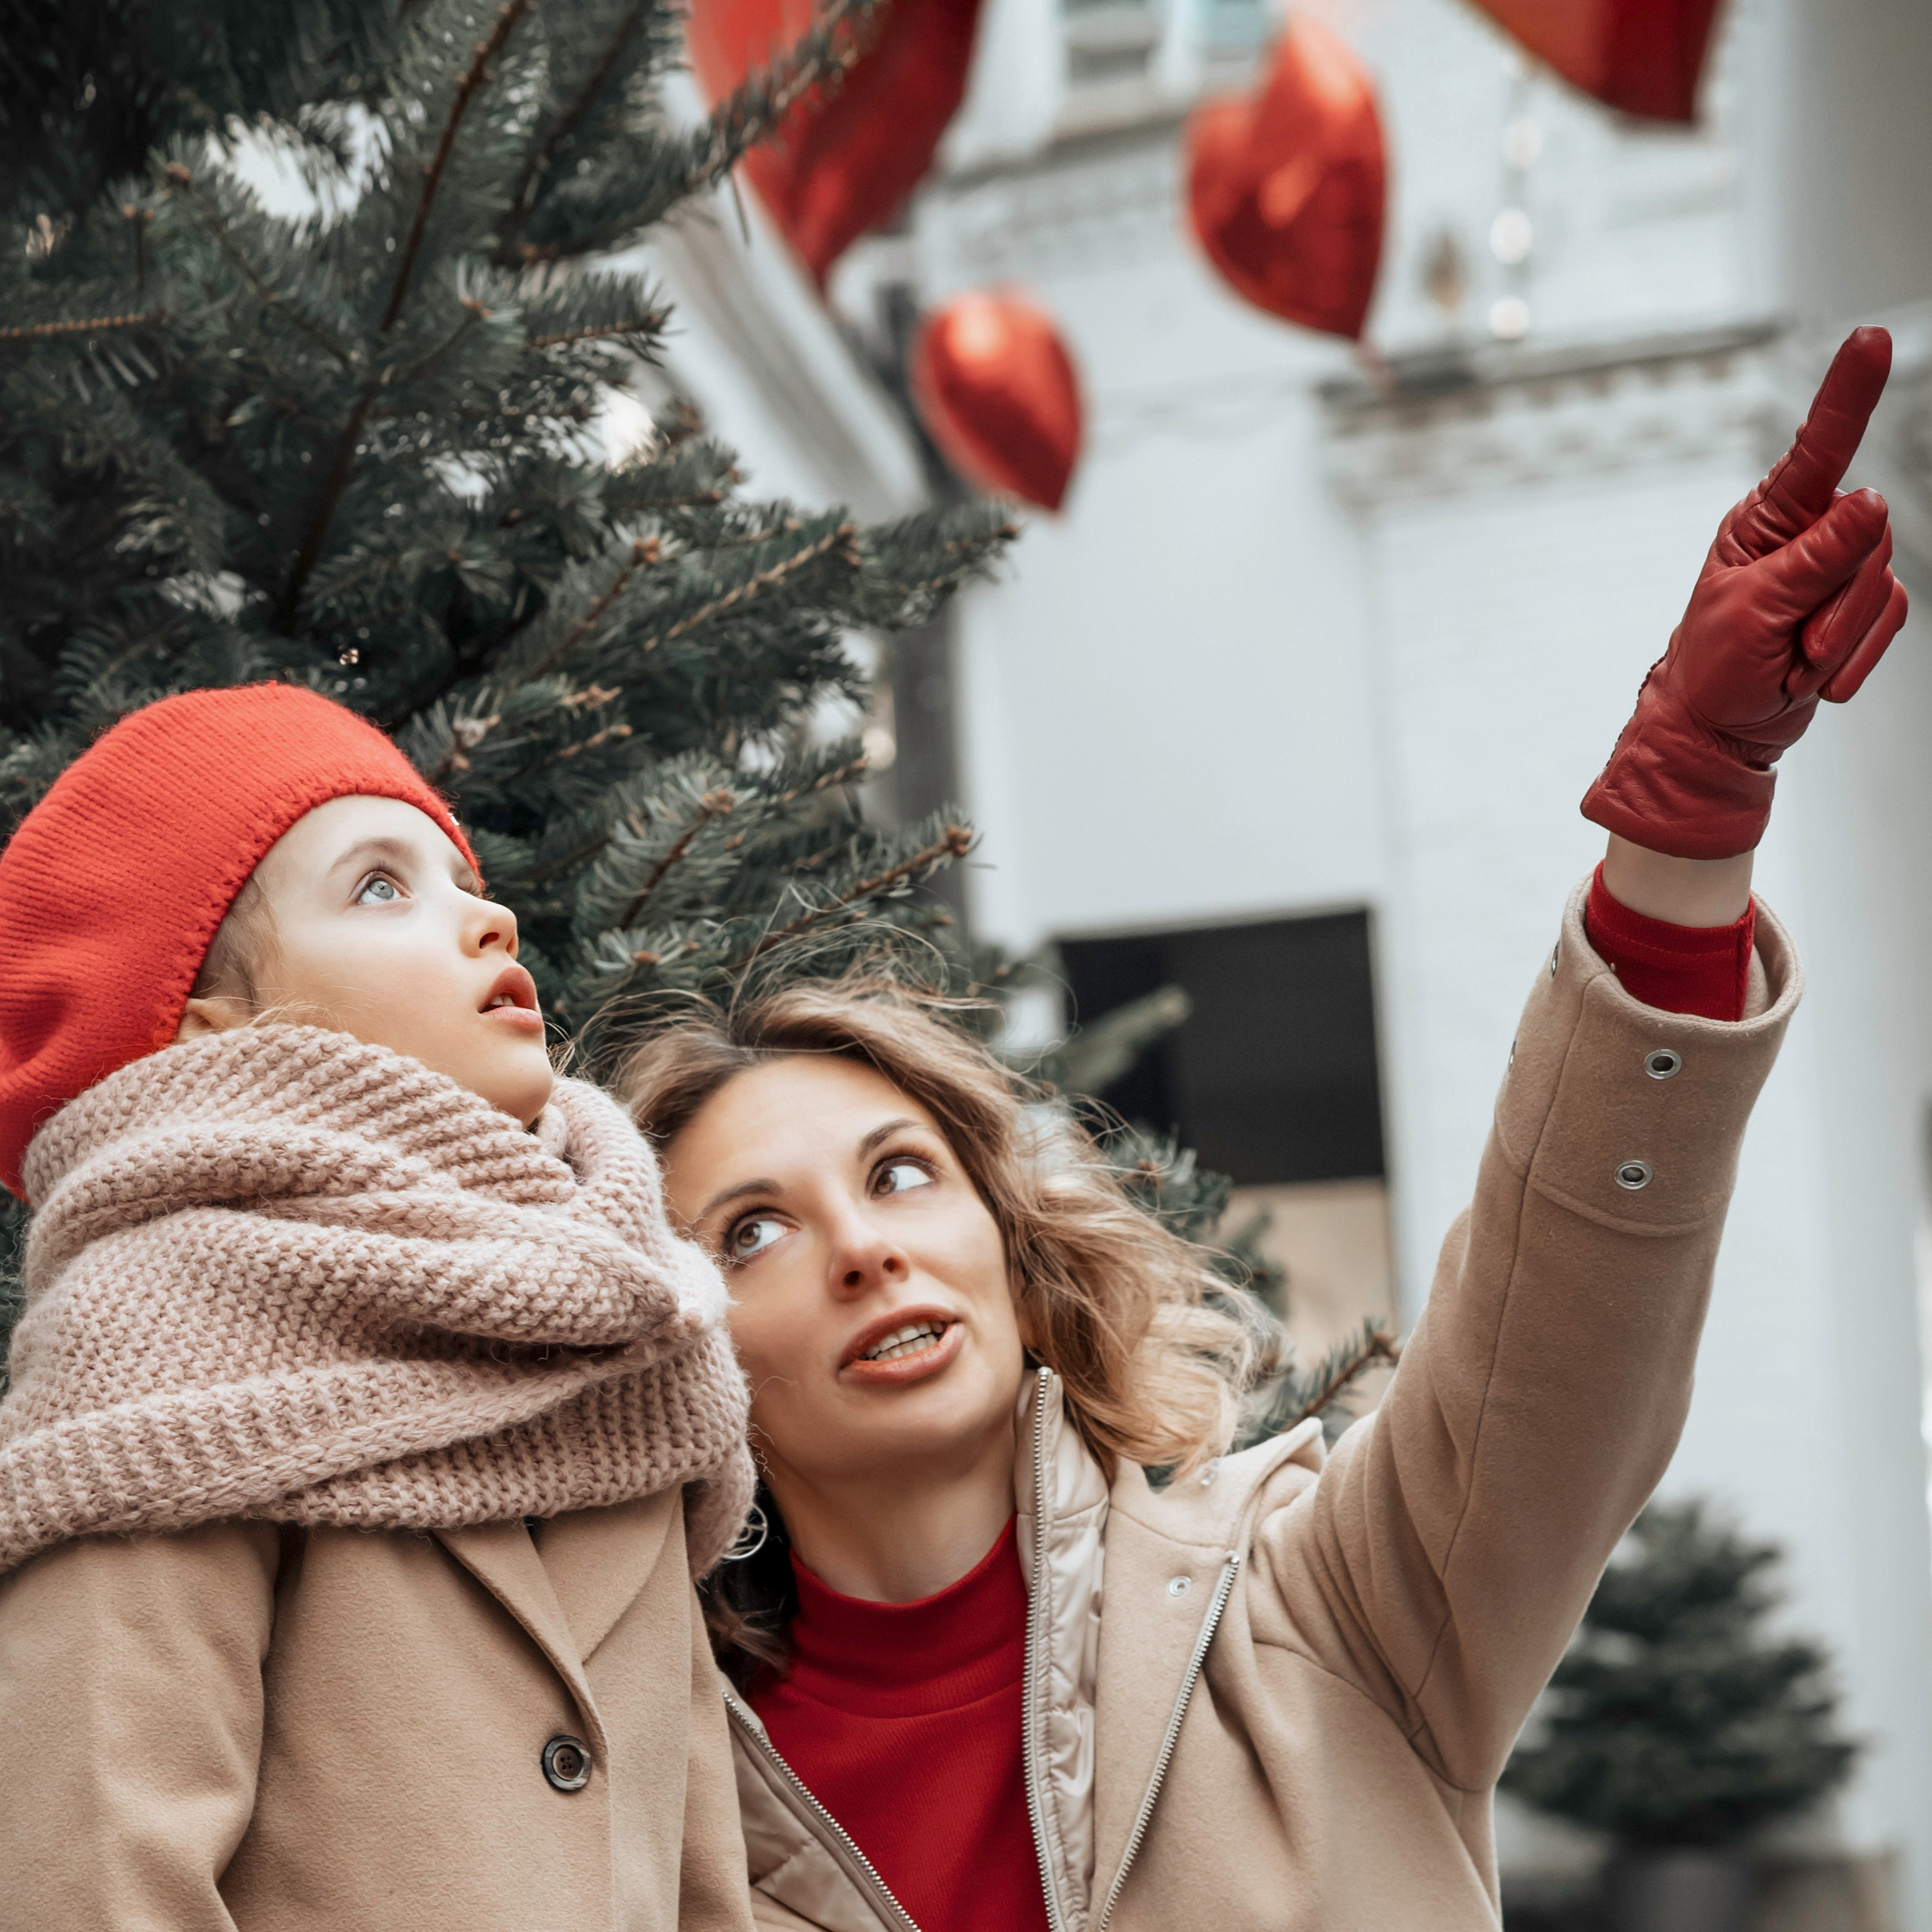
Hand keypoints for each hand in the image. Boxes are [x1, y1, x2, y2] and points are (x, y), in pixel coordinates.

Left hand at [1581, 327, 1909, 859]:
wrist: (1718, 729)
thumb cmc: (1713, 667)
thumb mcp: (1755, 610)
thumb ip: (1816, 558)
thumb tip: (1872, 502)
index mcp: (1765, 520)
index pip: (1817, 448)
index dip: (1849, 393)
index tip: (1872, 338)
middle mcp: (1805, 533)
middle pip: (1870, 537)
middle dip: (1837, 603)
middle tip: (1794, 642)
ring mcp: (1836, 569)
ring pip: (1882, 583)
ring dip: (1840, 638)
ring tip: (1795, 660)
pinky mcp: (1858, 605)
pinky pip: (1890, 620)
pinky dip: (1855, 658)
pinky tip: (1816, 677)